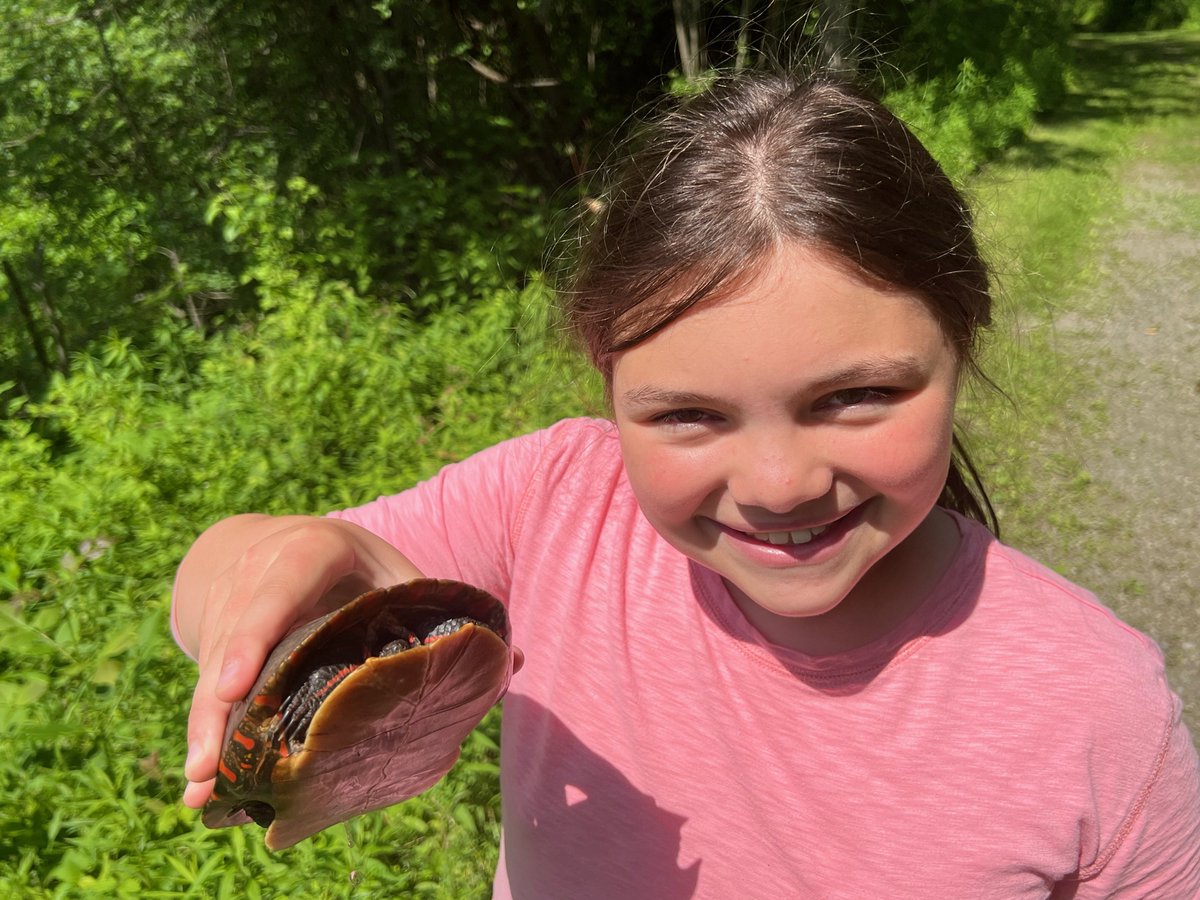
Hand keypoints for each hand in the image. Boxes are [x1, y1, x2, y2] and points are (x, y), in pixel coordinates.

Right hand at [177, 515, 423, 807]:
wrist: (286, 542)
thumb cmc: (360, 567)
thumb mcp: (394, 573)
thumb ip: (441, 613)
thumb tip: (516, 664)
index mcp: (313, 550)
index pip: (279, 587)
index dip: (254, 635)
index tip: (234, 687)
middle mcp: (258, 572)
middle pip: (233, 641)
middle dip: (216, 705)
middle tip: (208, 764)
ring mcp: (229, 603)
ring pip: (211, 669)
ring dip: (203, 731)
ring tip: (201, 788)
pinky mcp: (214, 635)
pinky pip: (204, 687)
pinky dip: (202, 734)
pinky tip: (198, 785)